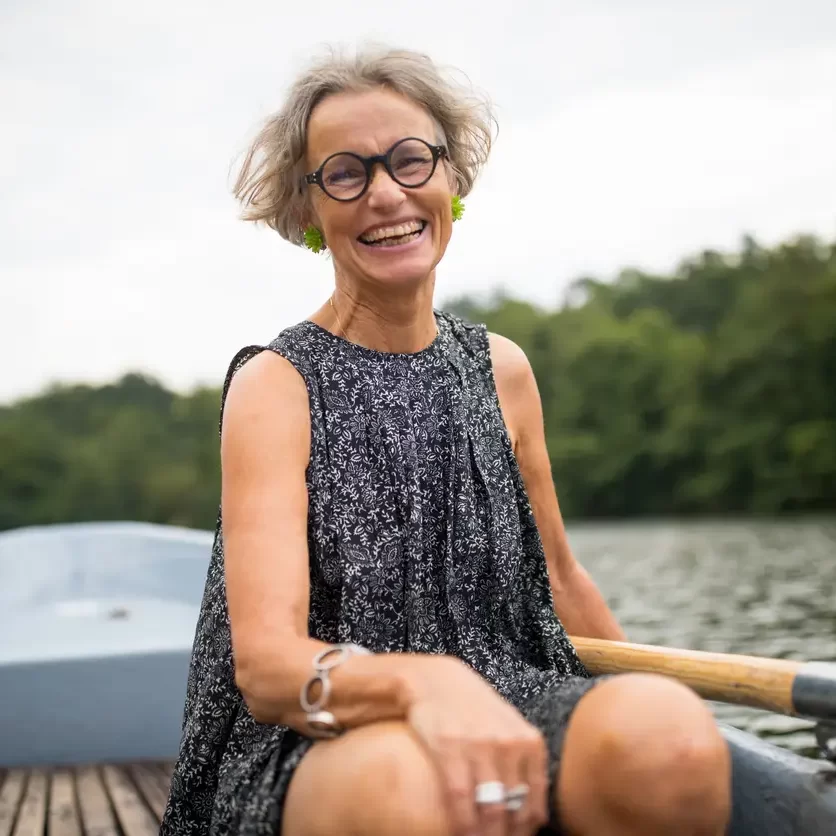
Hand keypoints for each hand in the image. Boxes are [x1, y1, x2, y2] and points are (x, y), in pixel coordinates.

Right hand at [405, 657, 548, 835]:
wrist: (436, 680)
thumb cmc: (475, 708)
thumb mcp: (510, 727)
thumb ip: (525, 762)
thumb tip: (537, 814)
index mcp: (529, 741)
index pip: (535, 803)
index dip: (525, 831)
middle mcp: (510, 744)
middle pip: (515, 811)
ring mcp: (480, 745)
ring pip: (491, 811)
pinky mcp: (450, 747)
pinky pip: (460, 799)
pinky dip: (462, 825)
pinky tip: (459, 834)